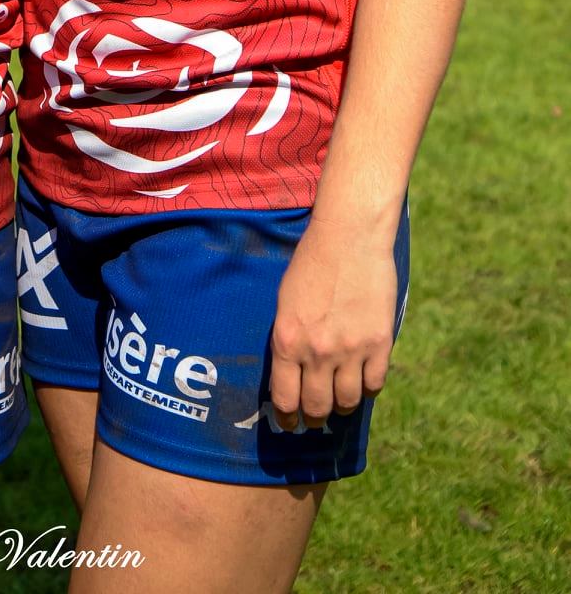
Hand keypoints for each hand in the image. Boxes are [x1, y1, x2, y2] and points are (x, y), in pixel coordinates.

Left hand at [267, 219, 397, 430]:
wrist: (349, 238)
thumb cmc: (311, 264)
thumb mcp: (285, 302)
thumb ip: (289, 340)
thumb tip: (292, 375)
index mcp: (287, 340)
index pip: (285, 399)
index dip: (287, 419)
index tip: (290, 425)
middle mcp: (317, 352)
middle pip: (317, 407)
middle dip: (315, 418)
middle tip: (316, 419)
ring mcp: (351, 350)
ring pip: (347, 402)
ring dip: (342, 406)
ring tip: (340, 401)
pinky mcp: (379, 344)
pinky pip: (374, 385)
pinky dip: (368, 388)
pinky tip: (363, 382)